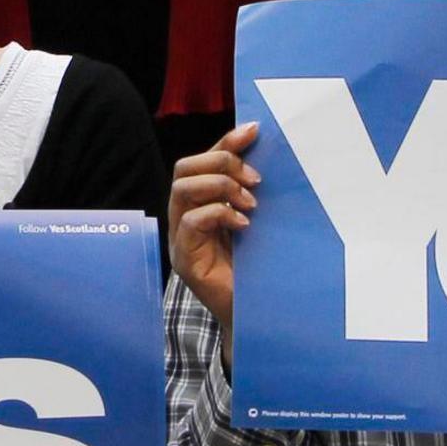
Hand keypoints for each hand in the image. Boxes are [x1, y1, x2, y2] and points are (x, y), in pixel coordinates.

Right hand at [167, 122, 260, 347]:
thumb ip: (251, 194)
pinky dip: (218, 215)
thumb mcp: (255, 222)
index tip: (254, 131)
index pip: (202, 160)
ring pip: (182, 188)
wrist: (253, 315)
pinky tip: (243, 225)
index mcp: (199, 203)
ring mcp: (180, 238)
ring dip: (219, 187)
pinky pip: (190, 222)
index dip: (225, 142)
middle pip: (184, 168)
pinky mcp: (184, 259)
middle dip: (221, 163)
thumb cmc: (255, 268)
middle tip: (255, 180)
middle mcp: (183, 216)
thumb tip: (267, 157)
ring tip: (249, 203)